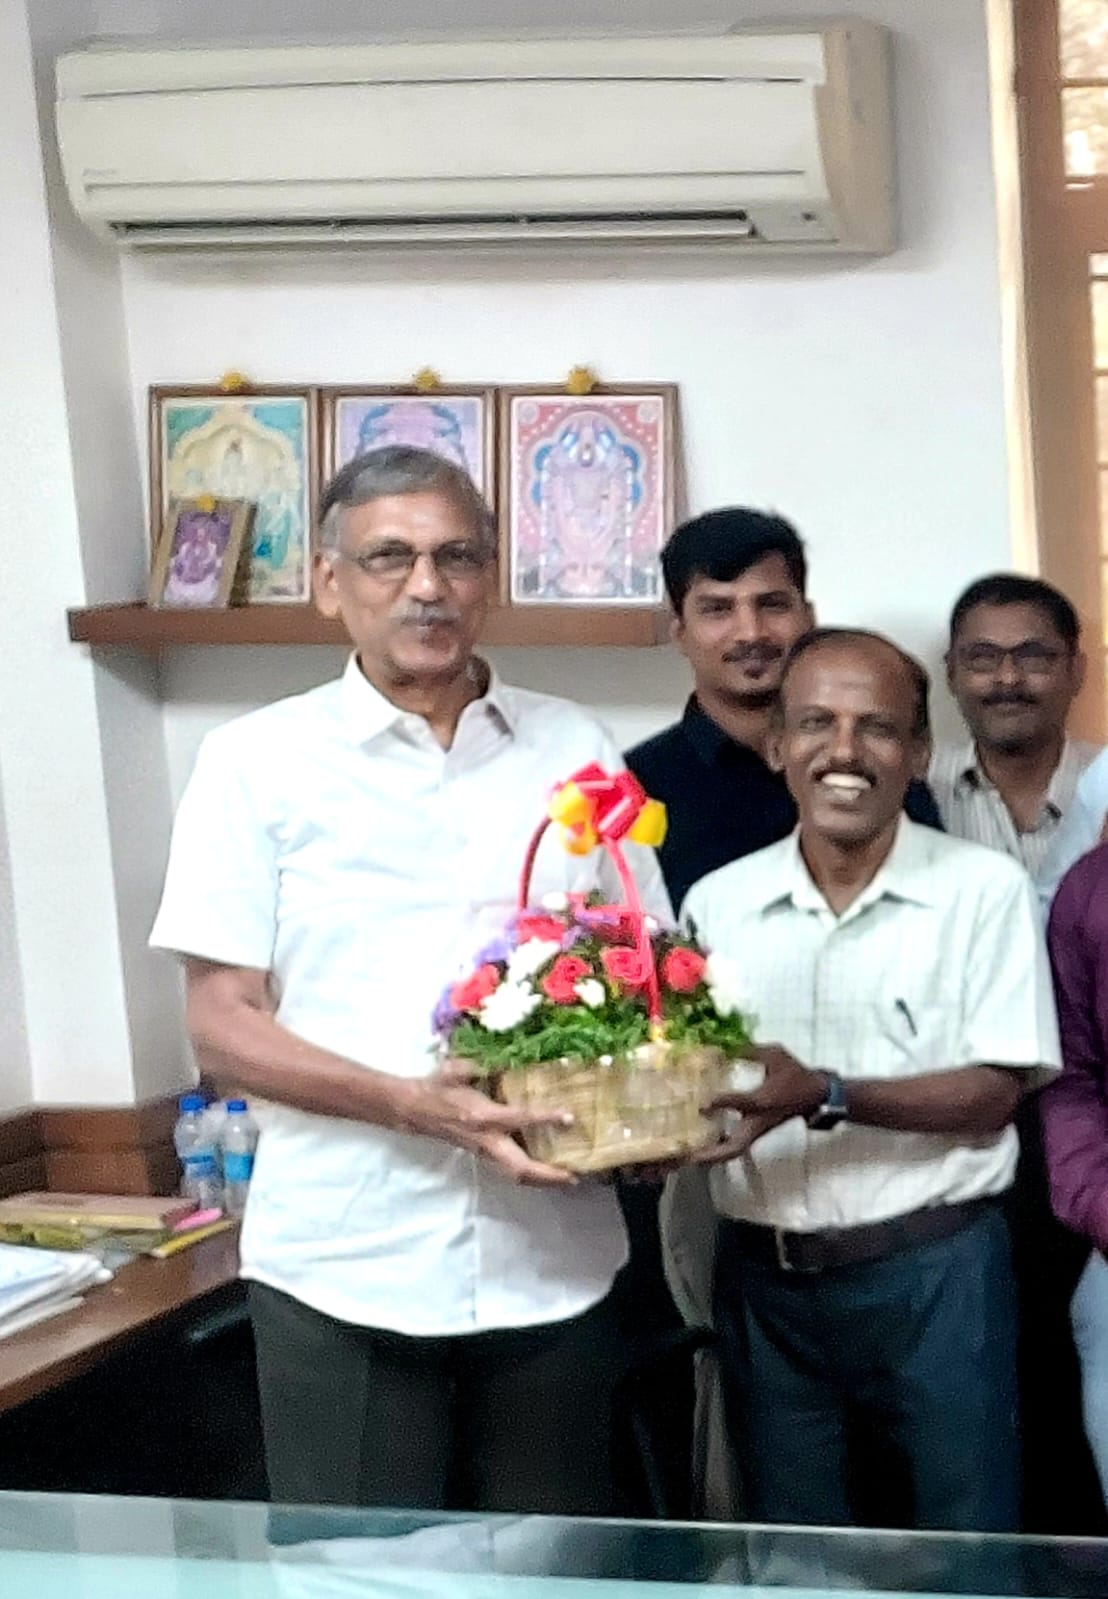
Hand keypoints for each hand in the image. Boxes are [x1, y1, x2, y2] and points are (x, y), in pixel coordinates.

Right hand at [397, 1060, 577, 1187]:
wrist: (413, 1109)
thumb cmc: (436, 1086)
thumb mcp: (457, 1068)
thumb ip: (481, 1064)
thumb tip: (508, 1057)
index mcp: (482, 1115)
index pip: (520, 1119)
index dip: (545, 1118)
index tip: (569, 1117)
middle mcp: (485, 1139)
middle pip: (521, 1167)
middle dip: (548, 1175)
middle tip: (574, 1177)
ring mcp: (483, 1151)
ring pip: (515, 1174)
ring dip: (541, 1180)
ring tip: (567, 1180)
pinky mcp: (481, 1154)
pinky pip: (508, 1170)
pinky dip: (529, 1175)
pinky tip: (545, 1173)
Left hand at [692, 1045, 827, 1166]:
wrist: (814, 1094)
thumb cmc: (795, 1074)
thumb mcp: (776, 1055)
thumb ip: (751, 1050)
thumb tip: (725, 1046)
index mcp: (765, 1100)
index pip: (743, 1103)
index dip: (723, 1103)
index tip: (702, 1104)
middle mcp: (759, 1120)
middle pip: (736, 1146)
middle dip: (714, 1153)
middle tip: (691, 1155)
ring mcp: (758, 1129)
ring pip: (736, 1150)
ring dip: (714, 1156)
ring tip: (691, 1156)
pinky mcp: (756, 1131)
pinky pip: (737, 1145)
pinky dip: (720, 1148)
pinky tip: (703, 1144)